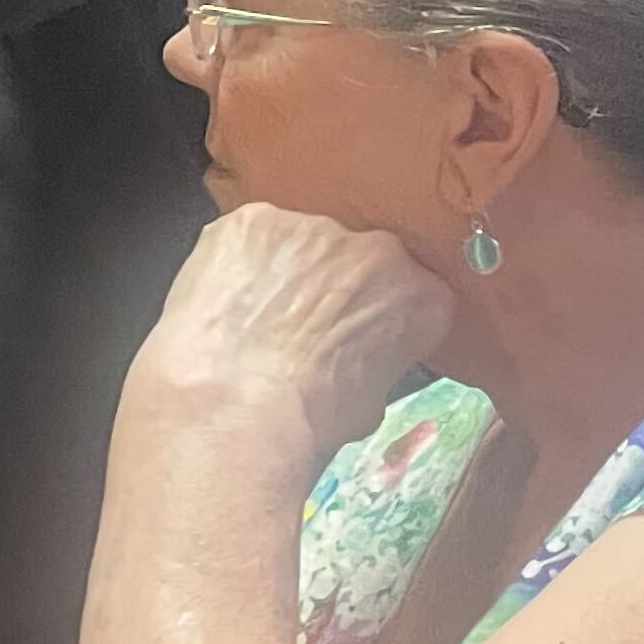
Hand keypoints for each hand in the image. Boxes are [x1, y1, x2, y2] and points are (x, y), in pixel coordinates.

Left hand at [129, 204, 455, 463]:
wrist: (235, 405)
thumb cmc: (305, 421)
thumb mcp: (370, 404)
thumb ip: (374, 360)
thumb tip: (352, 359)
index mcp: (422, 298)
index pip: (412, 294)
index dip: (377, 315)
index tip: (353, 334)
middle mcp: (379, 250)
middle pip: (356, 259)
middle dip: (329, 286)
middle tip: (294, 327)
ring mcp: (313, 229)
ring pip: (297, 243)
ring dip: (280, 272)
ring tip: (249, 318)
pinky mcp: (251, 222)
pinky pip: (245, 237)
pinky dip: (232, 263)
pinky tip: (221, 301)